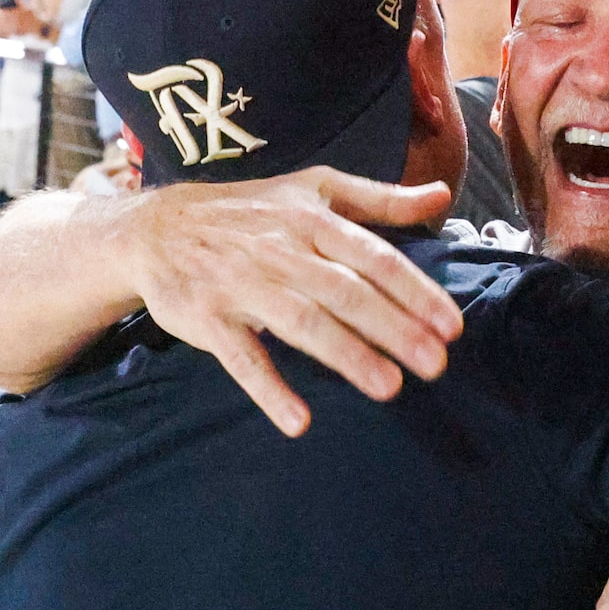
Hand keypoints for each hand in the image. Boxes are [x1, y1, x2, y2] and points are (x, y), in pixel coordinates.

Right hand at [121, 168, 462, 434]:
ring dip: (346, 355)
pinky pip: (241, 357)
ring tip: (389, 387)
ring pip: (301, 322)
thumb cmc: (249, 212)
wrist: (157, 228)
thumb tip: (440, 195)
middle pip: (344, 292)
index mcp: (310, 220)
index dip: (414, 291)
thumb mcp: (313, 189)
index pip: (372, 257)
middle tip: (435, 365)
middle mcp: (279, 250)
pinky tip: (298, 420)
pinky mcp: (208, 319)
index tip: (451, 326)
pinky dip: (268, 388)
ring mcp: (241, 285)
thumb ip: (380, 199)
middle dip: (393, 329)